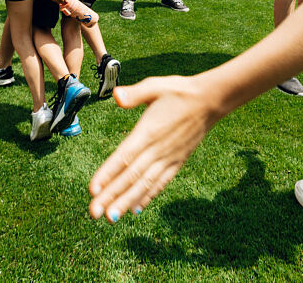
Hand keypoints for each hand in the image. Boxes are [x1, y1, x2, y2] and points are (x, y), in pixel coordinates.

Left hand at [89, 75, 219, 221]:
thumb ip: (135, 93)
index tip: (93, 190)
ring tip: (111, 218)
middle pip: (131, 176)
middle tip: (94, 213)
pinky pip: (160, 183)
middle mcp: (158, 149)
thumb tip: (117, 95)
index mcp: (149, 131)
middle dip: (112, 196)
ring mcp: (168, 158)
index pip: (124, 156)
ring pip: (144, 184)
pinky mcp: (177, 162)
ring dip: (126, 202)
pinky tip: (136, 209)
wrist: (210, 101)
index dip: (108, 174)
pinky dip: (148, 196)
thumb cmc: (179, 91)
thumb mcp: (156, 85)